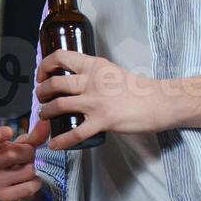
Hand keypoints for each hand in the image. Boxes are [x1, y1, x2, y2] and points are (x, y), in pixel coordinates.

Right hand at [0, 125, 43, 200]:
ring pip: (26, 170)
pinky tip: (28, 183)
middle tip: (27, 158)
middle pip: (14, 152)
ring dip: (34, 170)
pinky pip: (30, 186)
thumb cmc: (14, 164)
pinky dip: (36, 183)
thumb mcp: (20, 149)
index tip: (9, 131)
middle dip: (29, 153)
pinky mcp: (3, 197)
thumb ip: (33, 136)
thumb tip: (45, 122)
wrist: (7, 195)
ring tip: (26, 172)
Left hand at [23, 50, 164, 150]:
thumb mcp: (111, 71)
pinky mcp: (103, 121)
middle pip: (54, 83)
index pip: (60, 56)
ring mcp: (96, 101)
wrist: (160, 102)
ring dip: (45, 113)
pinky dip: (61, 140)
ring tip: (44, 116)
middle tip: (41, 98)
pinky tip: (54, 144)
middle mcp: (92, 80)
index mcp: (94, 65)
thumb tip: (74, 78)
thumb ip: (93, 73)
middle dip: (41, 93)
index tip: (41, 76)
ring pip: (58, 105)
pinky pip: (75, 133)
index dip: (44, 66)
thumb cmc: (137, 88)